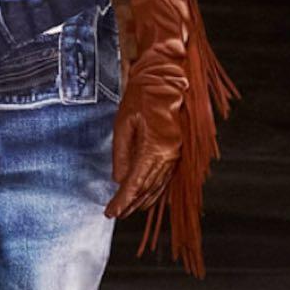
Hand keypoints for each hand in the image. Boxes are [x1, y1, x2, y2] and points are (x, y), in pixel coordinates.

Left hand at [105, 53, 187, 219]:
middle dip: (131, 203)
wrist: (166, 76)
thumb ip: (122, 153)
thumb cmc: (142, 95)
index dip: (122, 200)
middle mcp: (170, 154)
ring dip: (144, 198)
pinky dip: (156, 187)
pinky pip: (167, 175)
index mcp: (155, 148)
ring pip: (159, 184)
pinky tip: (148, 194)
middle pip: (148, 188)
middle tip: (115, 213)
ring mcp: (177, 152)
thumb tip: (119, 178)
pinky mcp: (178, 148)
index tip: (110, 212)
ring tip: (129, 209)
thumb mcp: (124, 123)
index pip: (135, 183)